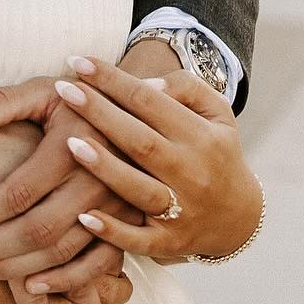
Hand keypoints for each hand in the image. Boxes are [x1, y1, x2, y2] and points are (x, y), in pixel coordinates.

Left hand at [0, 89, 135, 301]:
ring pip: (62, 252)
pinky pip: (97, 265)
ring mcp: (116, 208)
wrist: (137, 111)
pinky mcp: (130, 224)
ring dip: (18, 267)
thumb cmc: (80, 99)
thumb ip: (6, 103)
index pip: (17, 193)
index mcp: (72, 147)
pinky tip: (31, 286)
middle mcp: (97, 182)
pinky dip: (64, 281)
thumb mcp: (46, 90)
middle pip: (37, 229)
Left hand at [53, 57, 262, 260]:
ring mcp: (181, 210)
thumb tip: (147, 83)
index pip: (150, 101)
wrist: (239, 218)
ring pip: (138, 189)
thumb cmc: (215, 153)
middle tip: (64, 89)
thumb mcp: (218, 113)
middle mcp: (191, 173)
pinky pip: (139, 240)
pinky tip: (84, 216)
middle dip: (100, 113)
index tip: (79, 61)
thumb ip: (187, 88)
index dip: (113, 80)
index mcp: (201, 136)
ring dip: (104, 168)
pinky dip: (113, 231)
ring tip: (70, 143)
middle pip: (140, 141)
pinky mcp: (170, 242)